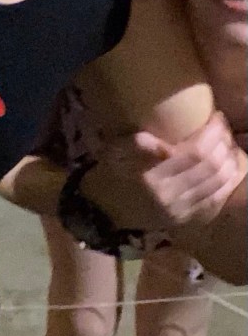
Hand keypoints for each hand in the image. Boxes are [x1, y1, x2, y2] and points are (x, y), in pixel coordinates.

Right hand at [83, 112, 242, 231]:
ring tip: (228, 143)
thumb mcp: (114, 152)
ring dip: (230, 160)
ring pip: (218, 183)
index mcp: (151, 178)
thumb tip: (152, 139)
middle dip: (223, 143)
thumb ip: (135, 144)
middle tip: (223, 127)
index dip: (211, 133)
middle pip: (210, 167)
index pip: (194, 153)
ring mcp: (179, 210)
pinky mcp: (185, 219)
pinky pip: (215, 199)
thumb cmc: (111, 174)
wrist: (105, 210)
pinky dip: (228, 181)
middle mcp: (168, 196)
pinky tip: (230, 167)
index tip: (215, 116)